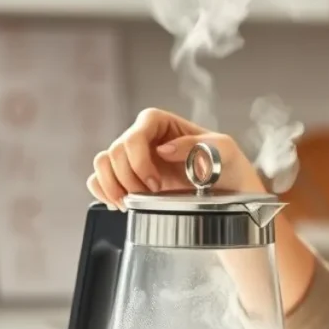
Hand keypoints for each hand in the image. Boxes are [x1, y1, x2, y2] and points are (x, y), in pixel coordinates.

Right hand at [87, 108, 263, 209]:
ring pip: (102, 163)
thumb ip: (197, 144)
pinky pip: (99, 179)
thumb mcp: (224, 149)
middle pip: (116, 151)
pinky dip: (102, 191)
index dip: (139, 159)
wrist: (229, 193)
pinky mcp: (128, 178)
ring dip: (112, 186)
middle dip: (128, 178)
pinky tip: (120, 204)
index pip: (136, 133)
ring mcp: (134, 159)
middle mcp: (144, 138)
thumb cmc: (229, 165)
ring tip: (132, 203)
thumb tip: (163, 149)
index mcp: (161, 123)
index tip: (155, 183)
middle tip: (148, 196)